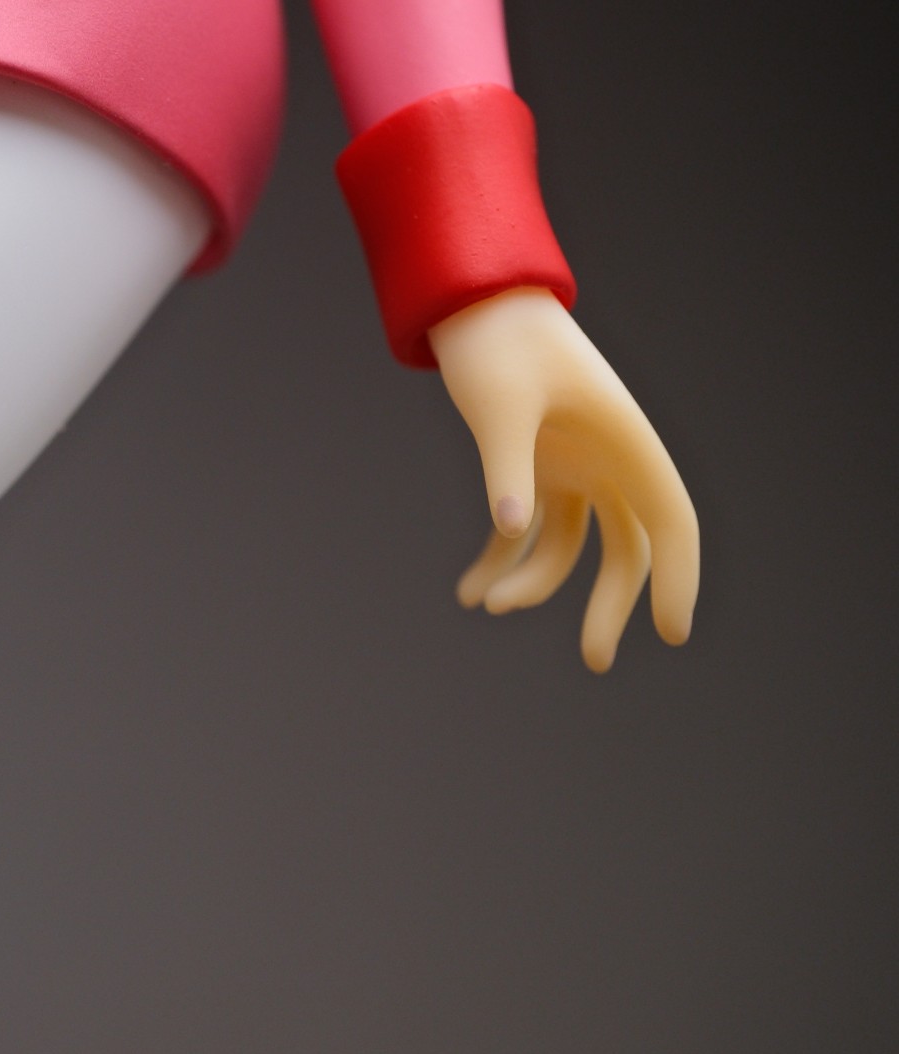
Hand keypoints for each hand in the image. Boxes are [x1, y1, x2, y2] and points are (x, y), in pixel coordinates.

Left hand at [427, 287, 698, 672]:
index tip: (672, 633)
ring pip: (569, 546)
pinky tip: (465, 592)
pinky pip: (523, 530)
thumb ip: (507, 466)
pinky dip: (499, 560)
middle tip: (595, 660)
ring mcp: (570, 467)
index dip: (679, 577)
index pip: (670, 521)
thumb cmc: (495, 342)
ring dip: (533, 582)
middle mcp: (607, 460)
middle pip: (627, 548)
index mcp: (625, 440)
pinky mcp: (529, 468)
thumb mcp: (500, 404)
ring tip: (483, 602)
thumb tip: (516, 528)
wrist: (469, 302)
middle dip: (609, 605)